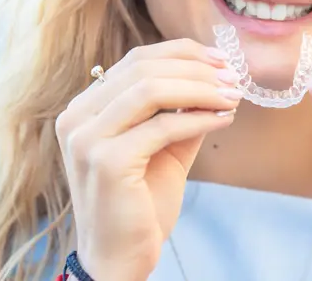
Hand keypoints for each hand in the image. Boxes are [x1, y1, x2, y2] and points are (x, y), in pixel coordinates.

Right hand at [55, 39, 241, 280]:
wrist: (120, 258)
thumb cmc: (142, 202)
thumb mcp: (165, 145)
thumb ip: (182, 110)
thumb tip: (219, 76)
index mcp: (86, 107)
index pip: (137, 59)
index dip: (183, 53)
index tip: (221, 59)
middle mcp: (77, 117)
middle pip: (144, 68)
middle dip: (197, 69)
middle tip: (234, 77)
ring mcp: (87, 139)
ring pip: (152, 90)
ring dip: (201, 89)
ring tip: (233, 96)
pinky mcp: (106, 162)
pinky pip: (163, 126)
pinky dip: (200, 118)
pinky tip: (224, 119)